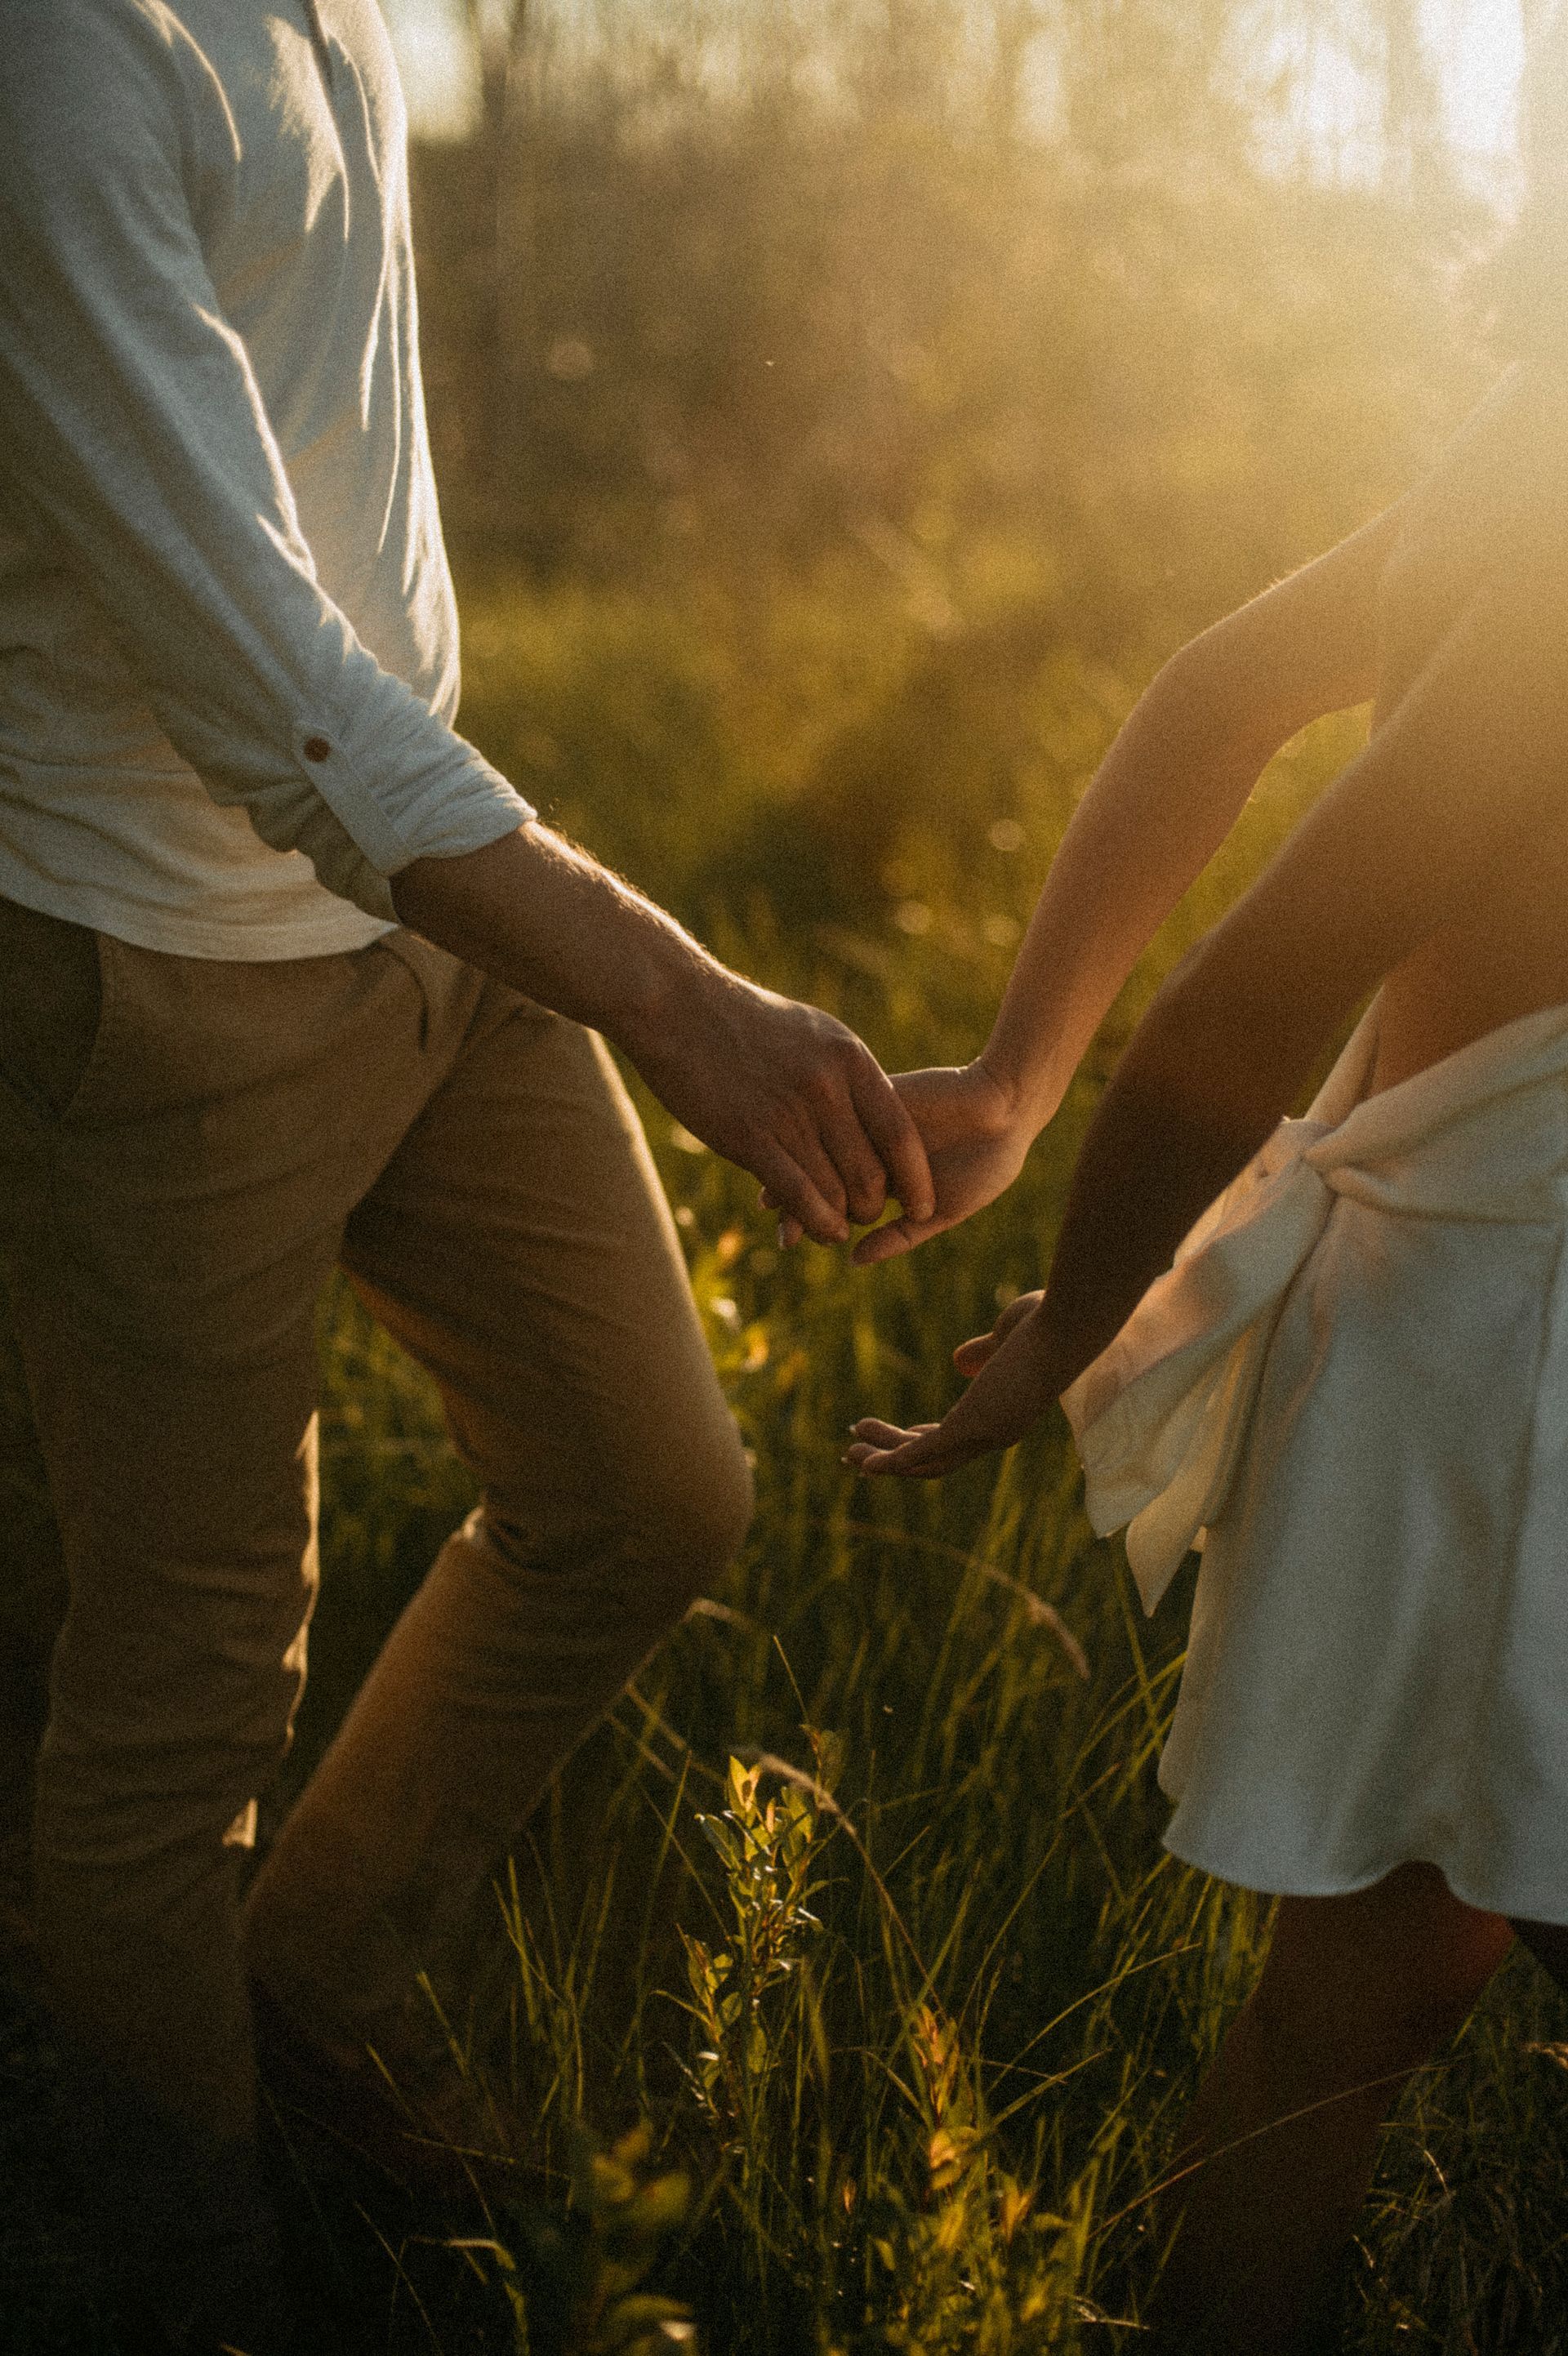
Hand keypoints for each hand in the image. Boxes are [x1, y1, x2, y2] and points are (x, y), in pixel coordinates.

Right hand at [630, 966, 935, 1248]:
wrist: (678, 1005)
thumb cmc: (746, 1020)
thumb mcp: (813, 1032)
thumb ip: (846, 1070)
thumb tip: (872, 1099)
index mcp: (849, 1062)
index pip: (900, 1134)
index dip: (916, 1178)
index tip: (923, 1202)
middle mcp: (826, 1090)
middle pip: (871, 1172)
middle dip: (875, 1205)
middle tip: (867, 1215)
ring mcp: (787, 1115)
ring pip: (835, 1192)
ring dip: (842, 1220)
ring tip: (839, 1228)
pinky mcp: (748, 1137)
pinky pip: (797, 1196)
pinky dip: (814, 1223)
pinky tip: (817, 1231)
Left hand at [771, 1058, 1034, 1255]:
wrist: (1009, 1109)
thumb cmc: (986, 1163)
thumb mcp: (943, 1209)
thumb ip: (901, 1234)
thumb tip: (853, 1260)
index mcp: (883, 1179)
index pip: (835, 1200)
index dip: (809, 1218)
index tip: (789, 1240)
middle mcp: (868, 1150)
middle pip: (819, 1175)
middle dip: (794, 1200)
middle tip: (776, 1224)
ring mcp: (869, 1121)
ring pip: (821, 1144)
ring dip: (795, 1168)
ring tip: (772, 1196)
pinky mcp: (875, 1092)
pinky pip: (840, 1112)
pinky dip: (816, 1131)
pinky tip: (797, 1148)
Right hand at [842, 1289, 1056, 1478]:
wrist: (1067, 1323)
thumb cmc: (1046, 1323)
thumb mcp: (1005, 1339)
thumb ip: (983, 1353)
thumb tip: (960, 1362)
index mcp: (1003, 1414)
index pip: (954, 1438)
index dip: (917, 1439)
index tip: (889, 1432)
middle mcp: (995, 1434)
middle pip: (935, 1459)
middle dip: (893, 1455)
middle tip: (858, 1449)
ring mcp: (984, 1434)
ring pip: (924, 1462)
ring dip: (885, 1460)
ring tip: (850, 1451)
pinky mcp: (971, 1427)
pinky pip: (921, 1454)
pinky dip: (891, 1463)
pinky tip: (864, 1462)